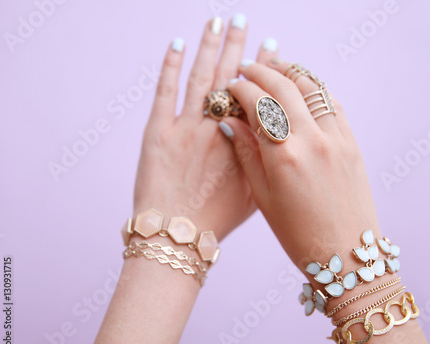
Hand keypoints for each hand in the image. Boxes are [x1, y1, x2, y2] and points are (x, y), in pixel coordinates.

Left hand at [133, 17, 264, 239]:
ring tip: (218, 21)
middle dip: (238, 47)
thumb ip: (262, 160)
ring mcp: (186, 128)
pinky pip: (165, 91)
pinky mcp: (157, 132)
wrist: (177, 235)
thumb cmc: (216, 220)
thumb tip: (268, 134)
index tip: (271, 47)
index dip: (264, 70)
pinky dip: (170, 66)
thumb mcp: (253, 195)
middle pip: (230, 78)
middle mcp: (216, 128)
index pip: (256, 95)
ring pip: (200, 77)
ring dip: (209, 47)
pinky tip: (178, 44)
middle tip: (243, 21)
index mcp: (242, 142)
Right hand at [224, 58, 380, 271]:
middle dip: (262, 70)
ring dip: (290, 71)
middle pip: (284, 86)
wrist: (347, 254)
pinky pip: (333, 103)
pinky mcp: (352, 143)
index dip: (240, 89)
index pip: (258, 104)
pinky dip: (314, 89)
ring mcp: (337, 139)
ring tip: (274, 68)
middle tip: (246, 67)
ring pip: (313, 87)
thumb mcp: (263, 197)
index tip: (229, 86)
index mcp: (284, 156)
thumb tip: (230, 122)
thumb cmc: (299, 235)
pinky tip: (301, 90)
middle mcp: (313, 140)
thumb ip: (246, 153)